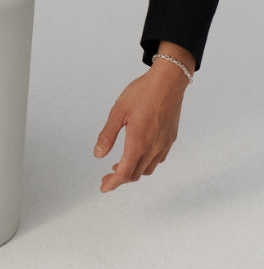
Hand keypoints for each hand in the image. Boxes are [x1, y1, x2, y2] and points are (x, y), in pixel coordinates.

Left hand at [93, 45, 192, 191]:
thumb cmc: (142, 92)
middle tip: (106, 177)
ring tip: (119, 166)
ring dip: (133, 172)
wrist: (169, 81)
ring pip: (148, 168)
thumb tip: (98, 155)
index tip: (103, 188)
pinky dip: (145, 163)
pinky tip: (137, 155)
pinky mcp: (170, 138)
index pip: (125, 172)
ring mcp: (164, 143)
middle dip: (120, 179)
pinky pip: (158, 159)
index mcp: (139, 141)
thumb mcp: (118, 111)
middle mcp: (154, 146)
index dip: (113, 183)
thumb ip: (107, 135)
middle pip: (136, 174)